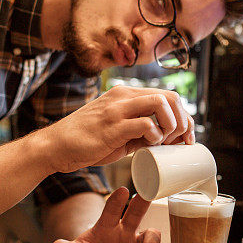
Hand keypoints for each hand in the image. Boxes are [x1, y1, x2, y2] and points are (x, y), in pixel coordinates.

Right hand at [40, 85, 194, 173]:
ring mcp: (117, 109)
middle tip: (180, 140)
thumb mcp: (119, 129)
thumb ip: (140, 129)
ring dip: (172, 124)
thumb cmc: (88, 140)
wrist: (56, 146)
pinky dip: (155, 135)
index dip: (184, 116)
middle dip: (183, 120)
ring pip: (161, 103)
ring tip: (166, 141)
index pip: (167, 96)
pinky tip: (151, 145)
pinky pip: (145, 124)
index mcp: (127, 95)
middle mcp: (123, 96)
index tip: (186, 136)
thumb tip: (166, 138)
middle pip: (170, 96)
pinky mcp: (112, 126)